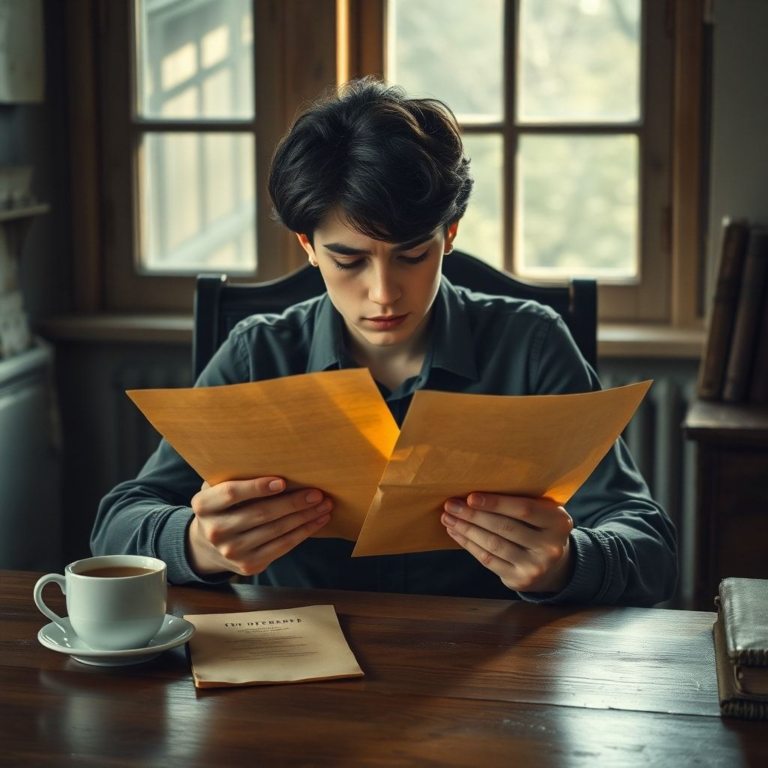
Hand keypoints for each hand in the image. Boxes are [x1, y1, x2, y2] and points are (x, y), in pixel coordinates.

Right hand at [187, 477, 331, 576]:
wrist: (208, 545)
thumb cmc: (223, 505)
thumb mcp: (218, 487)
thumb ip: (237, 475)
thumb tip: (277, 458)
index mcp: (204, 505)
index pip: (231, 493)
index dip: (257, 487)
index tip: (282, 481)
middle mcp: (214, 531)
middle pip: (260, 514)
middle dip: (293, 502)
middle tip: (317, 493)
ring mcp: (231, 551)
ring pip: (276, 531)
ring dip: (304, 517)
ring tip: (324, 505)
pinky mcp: (248, 565)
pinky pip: (282, 547)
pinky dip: (303, 532)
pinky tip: (318, 521)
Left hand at [441, 494, 573, 593]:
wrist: (556, 566)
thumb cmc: (541, 527)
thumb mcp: (544, 511)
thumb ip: (522, 500)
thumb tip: (477, 491)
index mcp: (559, 522)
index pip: (524, 510)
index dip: (496, 503)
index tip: (470, 497)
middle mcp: (550, 547)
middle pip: (504, 528)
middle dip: (473, 515)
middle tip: (451, 505)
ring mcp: (535, 567)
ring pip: (493, 545)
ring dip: (466, 530)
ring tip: (448, 517)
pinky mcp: (520, 581)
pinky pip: (488, 560)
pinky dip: (468, 545)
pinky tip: (456, 532)